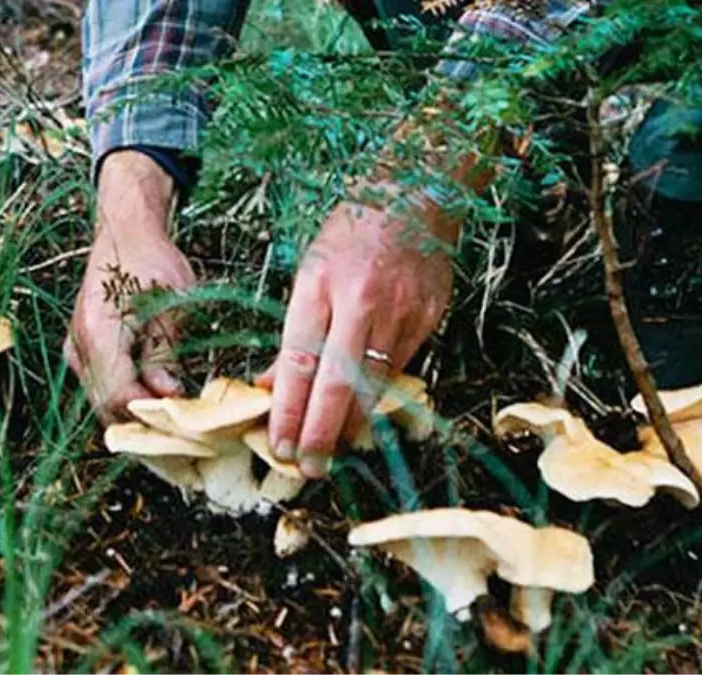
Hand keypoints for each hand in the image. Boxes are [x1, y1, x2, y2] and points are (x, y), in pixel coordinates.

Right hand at [64, 151, 193, 422]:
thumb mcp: (172, 303)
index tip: (186, 422)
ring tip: (174, 420)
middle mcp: (79, 345)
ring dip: (136, 414)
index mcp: (99, 333)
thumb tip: (169, 393)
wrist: (124, 233)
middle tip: (184, 431)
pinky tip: (156, 402)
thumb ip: (165, 351)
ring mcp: (76, 350)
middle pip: (108, 407)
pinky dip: (127, 400)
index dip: (152, 415)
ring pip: (103, 402)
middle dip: (145, 423)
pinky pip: (102, 388)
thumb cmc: (152, 260)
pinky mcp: (81, 352)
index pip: (120, 395)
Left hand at [256, 197, 457, 477]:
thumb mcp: (310, 271)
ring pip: (373, 385)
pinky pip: (399, 369)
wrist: (417, 193)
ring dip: (351, 425)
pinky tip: (363, 416)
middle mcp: (361, 300)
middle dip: (320, 432)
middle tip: (306, 466)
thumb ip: (296, 331)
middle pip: (338, 382)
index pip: (300, 361)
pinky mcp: (430, 317)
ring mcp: (401, 311)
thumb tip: (272, 384)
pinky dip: (377, 397)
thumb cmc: (353, 230)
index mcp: (320, 283)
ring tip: (332, 451)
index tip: (278, 442)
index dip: (289, 409)